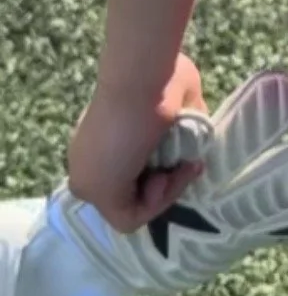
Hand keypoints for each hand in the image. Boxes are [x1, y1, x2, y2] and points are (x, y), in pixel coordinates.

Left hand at [67, 55, 207, 235]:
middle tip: (187, 164)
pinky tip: (168, 177)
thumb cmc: (160, 79)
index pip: (129, 173)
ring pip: (130, 208)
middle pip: (128, 193)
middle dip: (165, 184)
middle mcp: (88, 161)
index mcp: (100, 140)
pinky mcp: (96, 192)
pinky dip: (157, 204)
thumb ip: (179, 131)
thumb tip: (192, 145)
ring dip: (165, 194)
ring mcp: (87, 178)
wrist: (142, 77)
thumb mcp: (177, 105)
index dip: (162, 170)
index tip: (185, 155)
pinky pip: (129, 218)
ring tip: (181, 168)